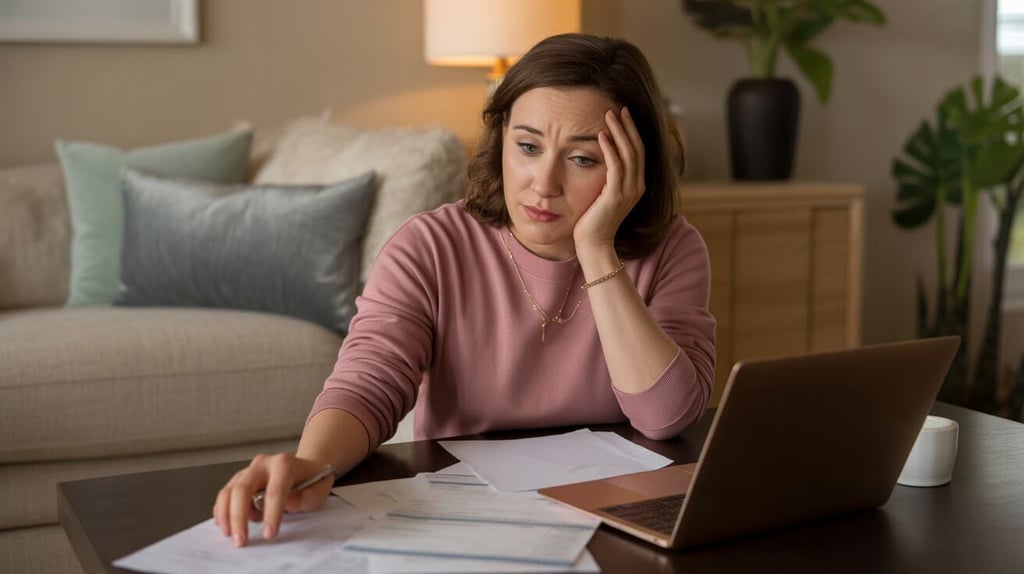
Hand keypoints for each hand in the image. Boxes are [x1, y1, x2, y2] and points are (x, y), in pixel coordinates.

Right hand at [213, 453, 332, 546]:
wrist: (305, 468)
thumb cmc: (312, 480)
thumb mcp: (320, 489)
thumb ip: (309, 497)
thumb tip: (291, 503)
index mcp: (284, 464)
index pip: (275, 490)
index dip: (271, 514)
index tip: (269, 534)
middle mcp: (263, 464)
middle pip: (243, 488)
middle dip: (239, 516)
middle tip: (241, 539)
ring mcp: (248, 470)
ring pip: (229, 491)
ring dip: (226, 515)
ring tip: (231, 535)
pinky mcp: (239, 479)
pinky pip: (225, 494)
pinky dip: (222, 511)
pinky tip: (225, 526)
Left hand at [573, 107, 645, 255]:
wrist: (593, 245)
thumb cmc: (593, 220)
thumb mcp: (603, 194)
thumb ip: (607, 177)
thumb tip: (598, 157)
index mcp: (636, 185)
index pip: (639, 152)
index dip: (632, 132)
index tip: (623, 114)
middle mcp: (637, 187)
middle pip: (637, 148)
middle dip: (628, 126)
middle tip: (618, 107)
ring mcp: (629, 192)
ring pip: (629, 154)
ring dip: (619, 132)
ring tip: (609, 114)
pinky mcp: (616, 196)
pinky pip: (616, 167)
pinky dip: (610, 148)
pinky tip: (602, 135)